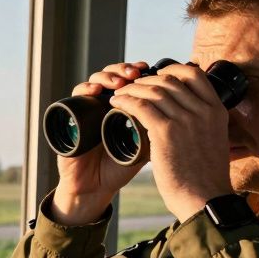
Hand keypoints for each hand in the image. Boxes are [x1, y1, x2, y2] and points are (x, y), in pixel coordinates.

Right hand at [51, 62, 150, 224]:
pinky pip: (75, 96)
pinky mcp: (71, 117)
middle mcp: (105, 103)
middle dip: (126, 70)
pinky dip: (84, 89)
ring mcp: (88, 108)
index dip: (142, 72)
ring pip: (96, 79)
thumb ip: (162, 129)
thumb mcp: (146, 146)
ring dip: (108, 76)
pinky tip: (95, 90)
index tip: (154, 70)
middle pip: (115, 74)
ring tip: (119, 82)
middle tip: (136, 73)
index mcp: (125, 106)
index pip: (132, 79)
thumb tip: (187, 112)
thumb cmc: (120, 168)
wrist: (95, 187)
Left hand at [106, 62, 232, 220]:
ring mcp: (185, 120)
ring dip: (132, 89)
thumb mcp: (214, 141)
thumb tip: (187, 115)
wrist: (205, 201)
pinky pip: (141, 106)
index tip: (158, 76)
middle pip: (170, 80)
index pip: (194, 74)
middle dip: (146, 80)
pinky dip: (125, 100)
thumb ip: (203, 124)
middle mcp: (203, 110)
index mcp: (217, 110)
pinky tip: (116, 103)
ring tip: (119, 94)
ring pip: (153, 91)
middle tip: (132, 87)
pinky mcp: (166, 132)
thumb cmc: (206, 178)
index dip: (172, 70)